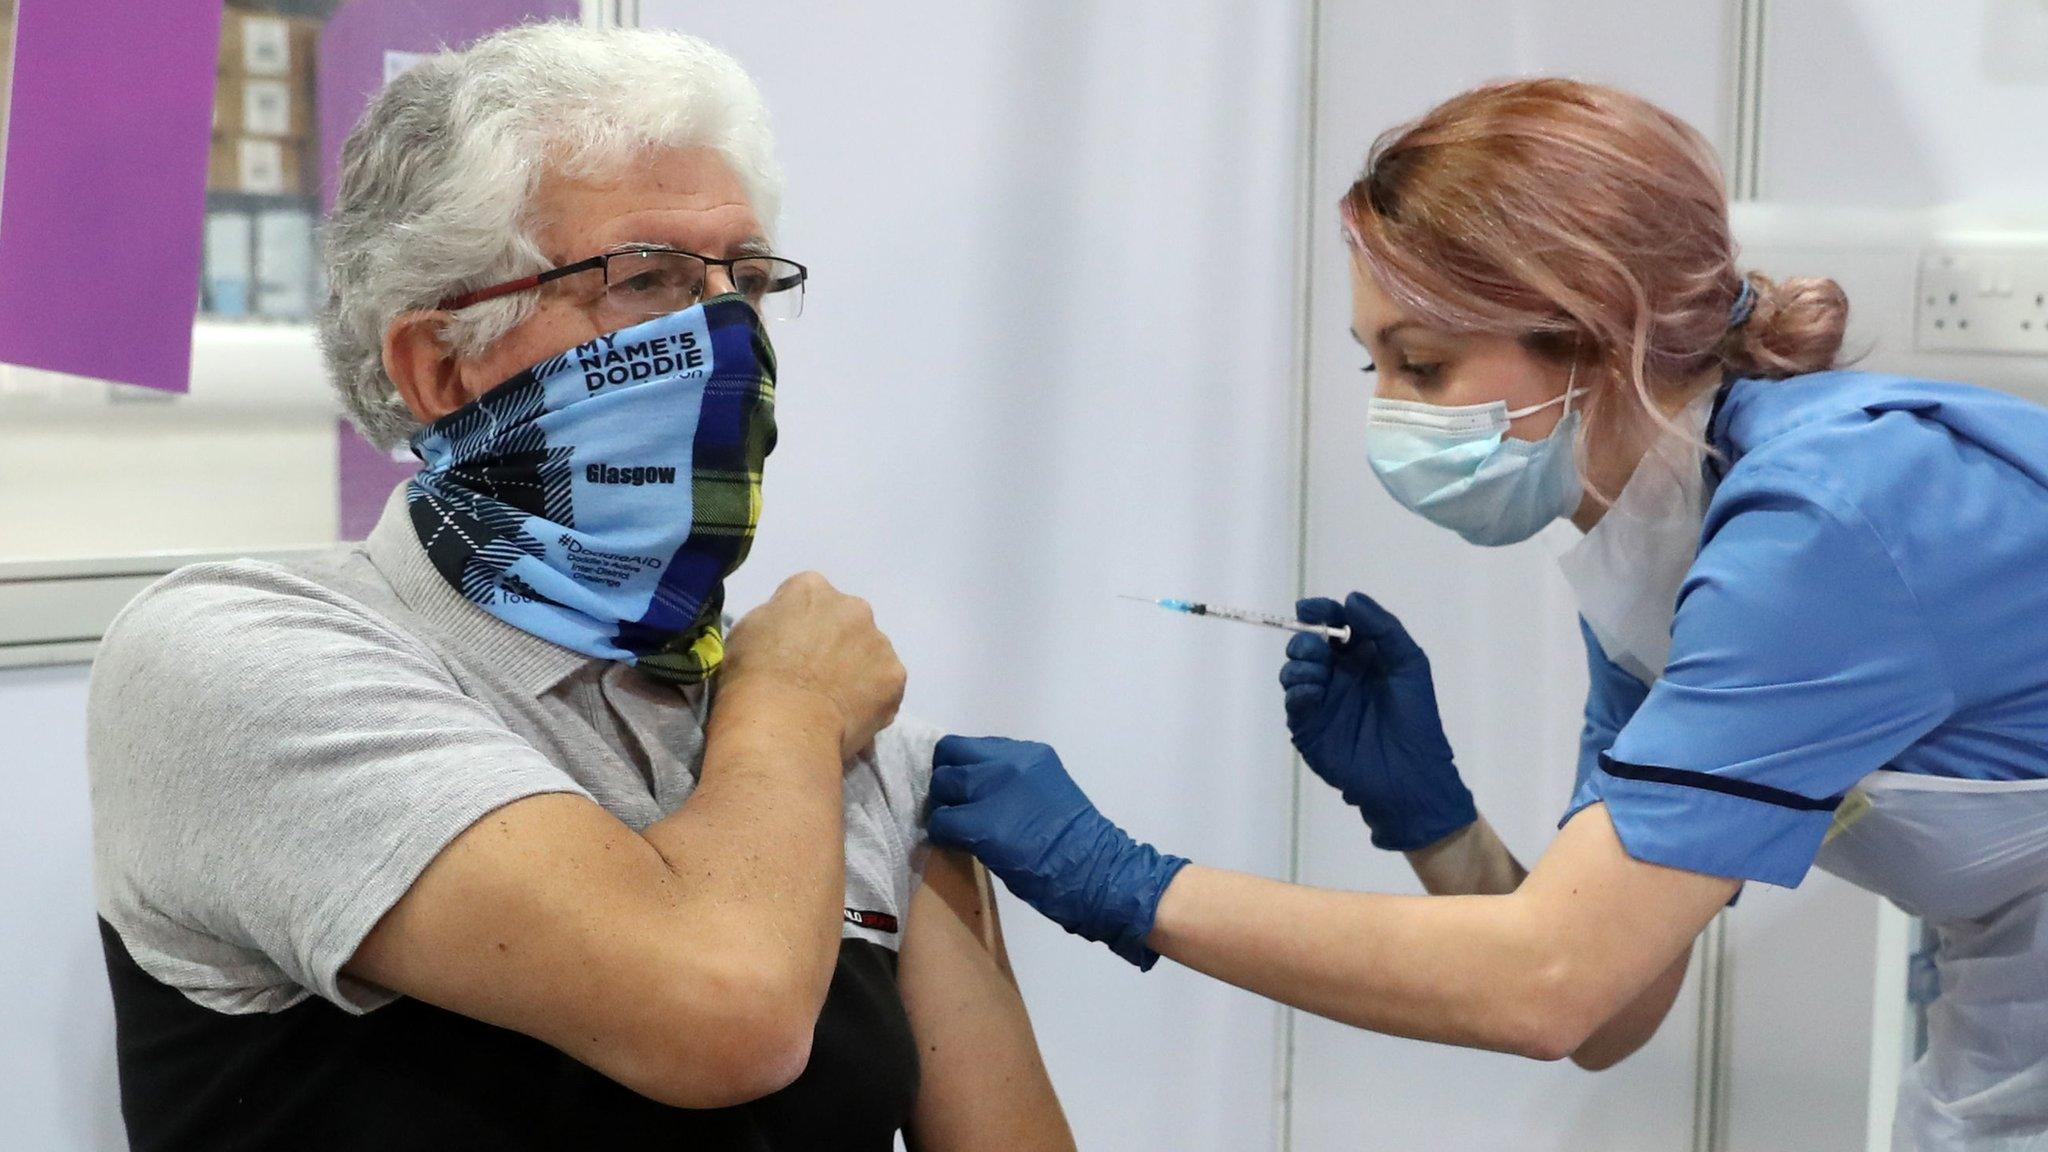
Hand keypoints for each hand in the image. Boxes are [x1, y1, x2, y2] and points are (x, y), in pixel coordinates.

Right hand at [723, 572, 906, 759]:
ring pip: (870, 653)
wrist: (782, 725)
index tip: (790, 651)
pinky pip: (884, 685)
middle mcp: (853, 606)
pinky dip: (872, 699)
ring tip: (833, 703)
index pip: (809, 598)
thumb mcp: (745, 632)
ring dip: (857, 670)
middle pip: (847, 621)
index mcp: (811, 588)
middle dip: (836, 643)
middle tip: (815, 678)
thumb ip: (774, 620)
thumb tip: (788, 630)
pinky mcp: (895, 676)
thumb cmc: (751, 678)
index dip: (799, 626)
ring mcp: (879, 641)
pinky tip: (849, 717)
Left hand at [927, 736, 1187, 969]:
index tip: (962, 787)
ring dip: (943, 806)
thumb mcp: (1046, 790)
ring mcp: (993, 789)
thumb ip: (1013, 780)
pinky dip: (943, 834)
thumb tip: (977, 787)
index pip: (972, 745)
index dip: (960, 765)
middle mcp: (1008, 762)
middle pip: (950, 757)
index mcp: (1028, 753)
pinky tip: (956, 845)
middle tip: (954, 807)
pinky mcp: (980, 823)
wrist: (1094, 871)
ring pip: (942, 785)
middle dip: (947, 783)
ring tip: (956, 827)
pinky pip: (942, 821)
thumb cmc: (1077, 841)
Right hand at [1280, 592, 1475, 850]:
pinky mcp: (1309, 726)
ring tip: (1319, 675)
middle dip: (1306, 640)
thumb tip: (1350, 597)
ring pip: (1293, 669)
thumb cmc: (1416, 718)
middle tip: (1320, 650)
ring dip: (1300, 664)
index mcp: (1363, 656)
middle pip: (1307, 643)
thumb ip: (1382, 627)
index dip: (1320, 611)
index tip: (1307, 608)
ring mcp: (1322, 701)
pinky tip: (1315, 692)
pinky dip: (1298, 690)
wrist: (1410, 774)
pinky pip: (1293, 700)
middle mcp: (1338, 675)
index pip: (1334, 624)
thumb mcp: (1409, 662)